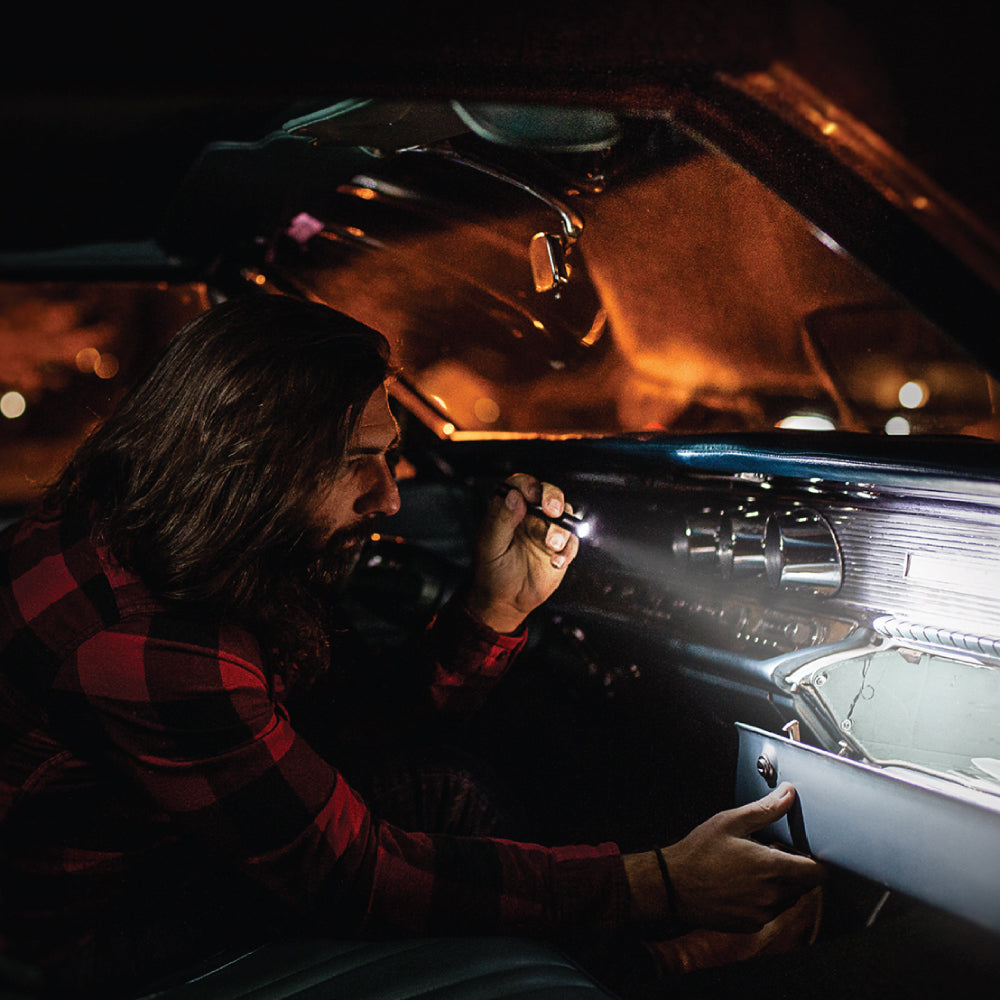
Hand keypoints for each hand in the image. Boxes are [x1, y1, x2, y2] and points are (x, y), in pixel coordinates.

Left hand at [465, 474, 579, 633]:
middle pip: (548, 493)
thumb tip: (514, 496)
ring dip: (561, 529)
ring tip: (551, 546)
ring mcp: (547, 530)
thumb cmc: (492, 570)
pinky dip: (568, 550)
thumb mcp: (490, 546)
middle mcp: (531, 516)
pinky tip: (556, 562)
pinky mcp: (561, 548)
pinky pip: (573, 541)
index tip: (530, 495)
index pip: (520, 484)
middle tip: (552, 511)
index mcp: (510, 509)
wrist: (506, 600)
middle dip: (554, 498)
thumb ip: (501, 519)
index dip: (527, 484)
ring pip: (565, 515)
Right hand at [625, 783, 825, 931]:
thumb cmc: (700, 851)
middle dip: (794, 870)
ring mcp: (762, 913)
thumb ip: (765, 810)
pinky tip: (743, 885)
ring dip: (780, 885)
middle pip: (803, 886)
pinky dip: (765, 899)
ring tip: (753, 869)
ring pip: (787, 899)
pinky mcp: (752, 924)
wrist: (673, 885)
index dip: (814, 862)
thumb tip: (788, 794)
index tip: (804, 854)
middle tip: (770, 854)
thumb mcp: (730, 822)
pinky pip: (770, 911)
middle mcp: (772, 895)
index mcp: (772, 868)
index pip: (816, 873)